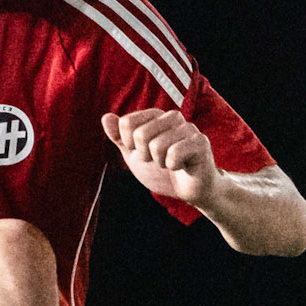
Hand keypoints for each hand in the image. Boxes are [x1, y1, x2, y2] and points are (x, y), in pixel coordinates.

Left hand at [101, 108, 218, 206]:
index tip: (143, 152)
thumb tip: (105, 117)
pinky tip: (182, 166)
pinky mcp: (200, 142)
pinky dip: (173, 166)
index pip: (126, 123)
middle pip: (140, 134)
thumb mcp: (134, 155)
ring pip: (156, 145)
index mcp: (155, 116)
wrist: (187, 190)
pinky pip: (173, 154)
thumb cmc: (161, 171)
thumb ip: (119, 138)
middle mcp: (172, 117)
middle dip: (145, 156)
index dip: (129, 145)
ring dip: (160, 163)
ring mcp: (188, 128)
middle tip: (158, 161)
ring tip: (171, 163)